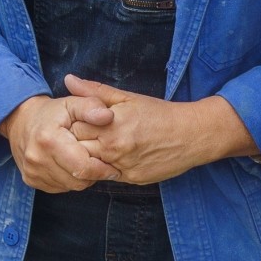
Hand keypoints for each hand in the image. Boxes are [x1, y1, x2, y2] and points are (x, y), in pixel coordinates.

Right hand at [1, 94, 118, 191]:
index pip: (83, 167)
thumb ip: (91, 108)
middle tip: (100, 163)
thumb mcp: (72, 103)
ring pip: (70, 187)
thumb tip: (108, 116)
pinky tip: (70, 166)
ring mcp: (32, 172)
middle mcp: (37, 159)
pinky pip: (59, 188)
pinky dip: (69, 180)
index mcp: (49, 140)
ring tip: (84, 161)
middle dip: (93, 175)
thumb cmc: (51, 112)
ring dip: (82, 178)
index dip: (102, 170)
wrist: (20, 120)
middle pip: (78, 181)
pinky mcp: (30, 180)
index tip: (113, 168)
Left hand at [59, 75, 257, 185]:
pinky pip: (106, 176)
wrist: (192, 135)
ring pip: (89, 166)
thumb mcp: (128, 98)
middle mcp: (115, 147)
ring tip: (94, 146)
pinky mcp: (131, 180)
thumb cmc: (160, 113)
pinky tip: (109, 158)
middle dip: (75, 143)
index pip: (73, 127)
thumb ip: (95, 91)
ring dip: (87, 158)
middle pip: (77, 149)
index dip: (72, 124)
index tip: (75, 121)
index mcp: (111, 124)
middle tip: (80, 136)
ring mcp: (122, 166)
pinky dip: (103, 168)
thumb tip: (68, 80)